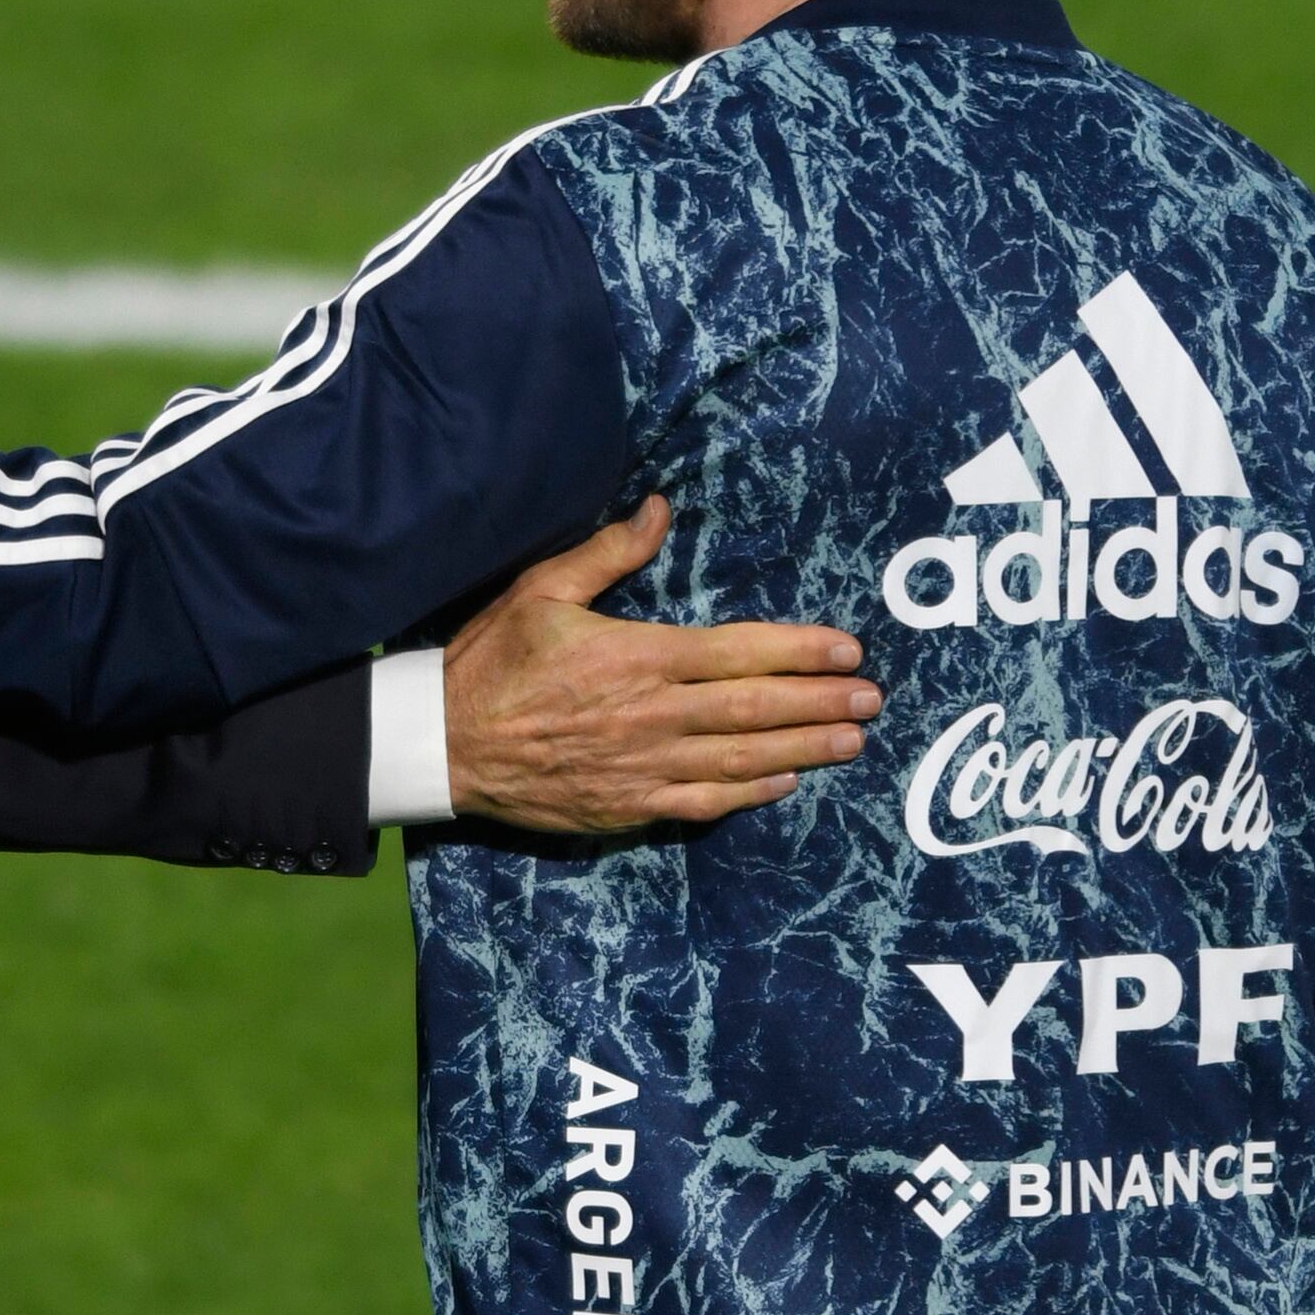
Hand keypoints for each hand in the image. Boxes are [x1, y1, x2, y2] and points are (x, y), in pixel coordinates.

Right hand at [440, 498, 880, 830]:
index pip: (739, 652)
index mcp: (636, 656)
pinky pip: (703, 803)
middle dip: (821, 703)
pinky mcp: (627, 805)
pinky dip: (750, 793)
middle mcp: (651, 714)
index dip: (800, 652)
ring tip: (851, 742)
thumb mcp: (540, 591)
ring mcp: (642, 766)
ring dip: (804, 749)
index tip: (847, 650)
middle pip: (756, 710)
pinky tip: (785, 782)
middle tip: (872, 699)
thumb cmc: (489, 661)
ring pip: (741, 760)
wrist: (442, 743)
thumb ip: (607, 553)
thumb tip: (659, 509)